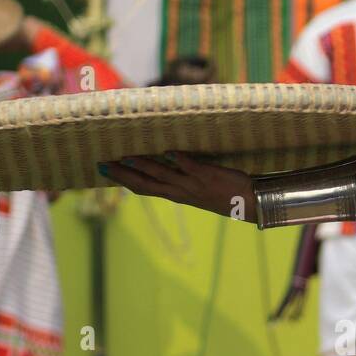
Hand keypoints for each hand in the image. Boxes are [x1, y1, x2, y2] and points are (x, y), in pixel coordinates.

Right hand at [100, 153, 256, 222]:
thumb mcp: (201, 191)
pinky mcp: (208, 176)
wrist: (251, 204)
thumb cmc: (228, 196)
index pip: (145, 189)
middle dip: (123, 174)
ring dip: (143, 165)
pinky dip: (179, 159)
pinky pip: (190, 167)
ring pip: (163, 175)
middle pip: (146, 184)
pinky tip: (168, 150)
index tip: (105, 172)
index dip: (124, 181)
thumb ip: (185, 179)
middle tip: (103, 164)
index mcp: (179, 196)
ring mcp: (194, 184)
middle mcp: (182, 192)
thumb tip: (170, 162)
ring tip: (125, 156)